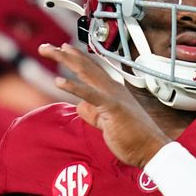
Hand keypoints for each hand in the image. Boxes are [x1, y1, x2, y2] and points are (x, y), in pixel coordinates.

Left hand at [38, 43, 170, 167]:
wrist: (150, 149)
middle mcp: (113, 88)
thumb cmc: (132, 138)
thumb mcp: (105, 123)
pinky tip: (58, 81)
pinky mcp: (111, 107)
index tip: (61, 48)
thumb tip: (80, 106)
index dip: (75, 57)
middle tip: (45, 47)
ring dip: (65, 60)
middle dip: (63, 54)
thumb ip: (92, 113)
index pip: (91, 69)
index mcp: (112, 90)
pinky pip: (89, 94)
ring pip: (85, 72)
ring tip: (48, 51)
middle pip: (85, 65)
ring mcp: (112, 95)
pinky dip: (73, 87)